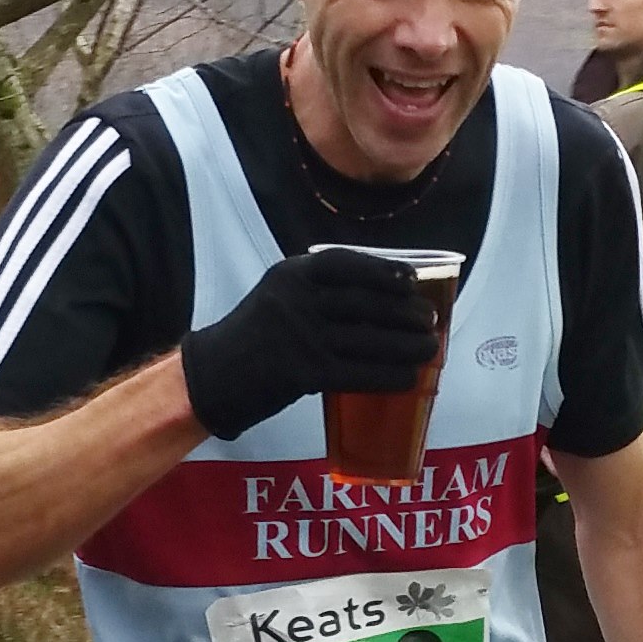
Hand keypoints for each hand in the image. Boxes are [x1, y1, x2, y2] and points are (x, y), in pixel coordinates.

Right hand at [177, 245, 438, 440]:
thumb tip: (382, 296)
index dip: (383, 271)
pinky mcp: (303, 373)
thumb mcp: (278, 295)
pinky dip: (389, 375)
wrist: (213, 376)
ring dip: (406, 345)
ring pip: (368, 339)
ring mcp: (300, 336)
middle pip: (365, 303)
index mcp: (291, 274)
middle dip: (405, 312)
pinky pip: (359, 372)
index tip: (411, 281)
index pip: (346, 264)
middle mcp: (296, 300)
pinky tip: (408, 377)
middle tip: (429, 320)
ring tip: (429, 348)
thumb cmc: (255, 335)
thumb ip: (318, 289)